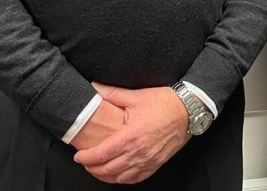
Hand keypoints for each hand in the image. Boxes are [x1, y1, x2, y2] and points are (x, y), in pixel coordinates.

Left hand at [73, 83, 189, 184]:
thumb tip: (95, 86)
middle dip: (92, 168)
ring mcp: (149, 160)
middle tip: (84, 163)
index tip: (78, 156)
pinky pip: (136, 178)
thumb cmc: (164, 102)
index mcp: (131, 136)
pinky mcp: (157, 163)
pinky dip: (123, 179)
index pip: (101, 154)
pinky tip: (117, 175)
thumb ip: (112, 94)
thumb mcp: (136, 96)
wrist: (188, 110)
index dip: (86, 158)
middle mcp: (139, 152)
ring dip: (105, 176)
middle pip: (108, 169)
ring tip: (97, 170)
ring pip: (121, 177)